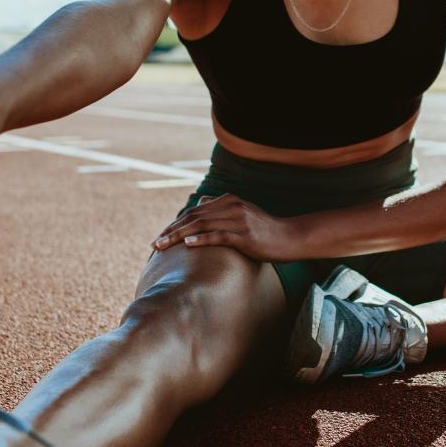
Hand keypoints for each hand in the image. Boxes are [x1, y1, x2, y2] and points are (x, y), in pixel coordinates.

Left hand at [150, 193, 300, 262]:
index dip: (175, 224)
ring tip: (162, 246)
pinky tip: (187, 244)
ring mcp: (238, 220)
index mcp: (229, 200)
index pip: (195, 212)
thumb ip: (223, 208)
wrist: (291, 237)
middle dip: (171, 231)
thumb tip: (202, 202)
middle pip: (194, 217)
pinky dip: (201, 239)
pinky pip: (218, 236)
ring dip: (178, 236)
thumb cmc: (266, 229)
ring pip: (201, 226)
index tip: (160, 236)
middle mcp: (232, 206)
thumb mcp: (243, 212)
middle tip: (154, 244)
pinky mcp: (244, 235)